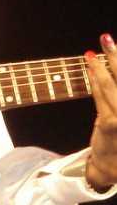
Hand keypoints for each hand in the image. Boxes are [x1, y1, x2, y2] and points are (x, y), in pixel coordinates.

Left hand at [85, 33, 116, 190]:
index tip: (114, 45)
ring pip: (112, 85)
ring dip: (102, 64)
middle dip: (116, 55)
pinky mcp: (110, 123)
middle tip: (107, 38)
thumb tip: (113, 66)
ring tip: (95, 49)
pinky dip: (95, 78)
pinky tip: (90, 66)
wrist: (113, 166)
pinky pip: (100, 95)